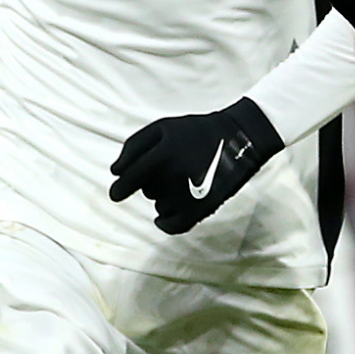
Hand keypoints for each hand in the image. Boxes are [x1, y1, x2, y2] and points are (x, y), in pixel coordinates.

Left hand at [109, 98, 280, 233]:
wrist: (239, 139)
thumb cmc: (195, 131)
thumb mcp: (162, 127)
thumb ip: (133, 146)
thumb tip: (115, 172)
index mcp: (162, 155)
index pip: (130, 179)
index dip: (120, 189)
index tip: (115, 195)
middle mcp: (174, 177)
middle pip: (147, 191)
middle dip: (153, 181)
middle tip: (174, 166)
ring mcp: (189, 195)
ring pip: (160, 207)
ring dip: (165, 198)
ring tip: (184, 180)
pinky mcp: (203, 208)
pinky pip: (173, 226)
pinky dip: (166, 223)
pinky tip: (164, 217)